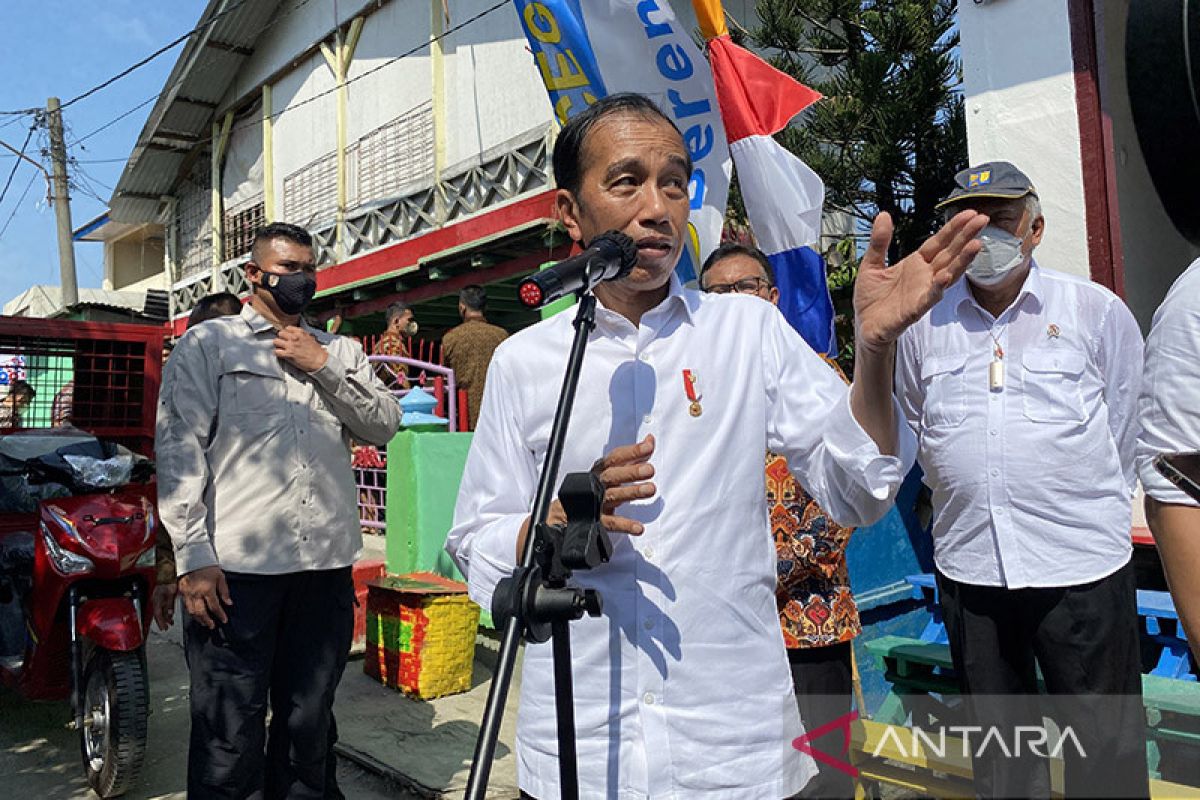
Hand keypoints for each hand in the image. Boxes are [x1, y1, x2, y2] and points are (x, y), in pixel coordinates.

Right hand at [151, 582, 177, 630]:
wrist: (167, 575)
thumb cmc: (168, 582)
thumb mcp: (171, 594)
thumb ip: (170, 604)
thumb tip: (170, 613)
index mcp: (156, 600)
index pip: (157, 614)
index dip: (160, 622)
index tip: (163, 628)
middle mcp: (155, 601)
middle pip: (158, 614)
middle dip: (161, 622)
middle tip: (165, 628)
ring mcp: (157, 600)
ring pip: (160, 611)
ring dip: (165, 618)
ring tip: (170, 623)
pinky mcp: (160, 599)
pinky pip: (162, 608)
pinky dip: (166, 613)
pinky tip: (170, 616)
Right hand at [178, 565, 231, 628]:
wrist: (193, 557)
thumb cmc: (207, 566)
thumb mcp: (220, 576)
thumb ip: (224, 591)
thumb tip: (229, 603)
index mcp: (207, 589)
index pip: (214, 606)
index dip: (220, 615)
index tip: (224, 620)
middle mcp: (196, 593)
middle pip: (201, 612)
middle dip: (207, 620)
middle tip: (212, 625)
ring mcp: (187, 593)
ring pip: (191, 611)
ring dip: (198, 619)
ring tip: (204, 622)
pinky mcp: (181, 592)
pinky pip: (185, 606)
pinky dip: (191, 613)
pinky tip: (195, 615)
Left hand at [275, 326, 328, 371]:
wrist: (319, 360)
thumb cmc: (317, 351)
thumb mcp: (311, 338)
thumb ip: (302, 335)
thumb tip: (297, 335)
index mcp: (301, 332)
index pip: (288, 328)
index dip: (286, 332)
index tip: (287, 336)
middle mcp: (294, 337)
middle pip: (280, 333)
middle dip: (281, 337)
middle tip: (283, 342)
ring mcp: (291, 345)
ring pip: (276, 341)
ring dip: (278, 345)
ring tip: (281, 348)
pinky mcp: (288, 354)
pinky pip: (277, 351)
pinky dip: (277, 353)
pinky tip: (281, 354)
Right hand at [590, 434, 656, 535]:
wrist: (566, 513)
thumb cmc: (594, 489)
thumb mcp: (614, 470)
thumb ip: (634, 457)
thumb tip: (650, 441)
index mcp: (602, 470)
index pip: (616, 458)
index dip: (632, 451)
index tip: (648, 446)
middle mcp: (598, 484)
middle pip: (613, 475)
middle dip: (631, 471)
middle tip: (649, 470)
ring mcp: (596, 502)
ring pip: (613, 495)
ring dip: (632, 492)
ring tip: (649, 490)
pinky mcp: (596, 521)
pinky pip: (611, 523)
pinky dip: (624, 525)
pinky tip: (638, 526)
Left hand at [853, 210, 987, 349]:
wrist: (864, 326)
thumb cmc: (871, 298)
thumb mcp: (871, 264)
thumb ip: (880, 241)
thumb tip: (884, 214)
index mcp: (915, 264)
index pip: (939, 242)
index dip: (953, 228)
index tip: (970, 213)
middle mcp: (924, 277)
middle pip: (949, 254)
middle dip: (966, 237)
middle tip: (983, 219)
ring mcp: (922, 293)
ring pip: (948, 273)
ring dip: (962, 260)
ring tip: (976, 244)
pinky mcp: (914, 310)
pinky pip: (929, 298)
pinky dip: (937, 287)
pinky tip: (946, 276)